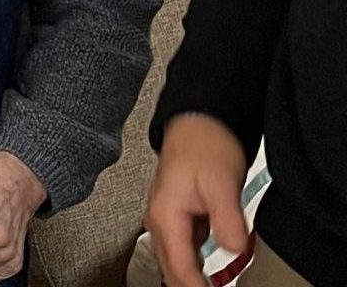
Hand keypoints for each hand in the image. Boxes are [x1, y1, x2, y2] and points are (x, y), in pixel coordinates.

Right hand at [144, 114, 249, 286]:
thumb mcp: (220, 183)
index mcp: (165, 215)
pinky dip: (190, 266)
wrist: (195, 124)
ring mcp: (166, 218)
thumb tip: (235, 247)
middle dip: (185, 286)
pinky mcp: (176, 215)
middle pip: (169, 268)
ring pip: (172, 260)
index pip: (179, 265)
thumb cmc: (203, 146)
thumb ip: (227, 218)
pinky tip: (203, 273)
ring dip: (187, 279)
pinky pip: (180, 249)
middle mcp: (159, 219)